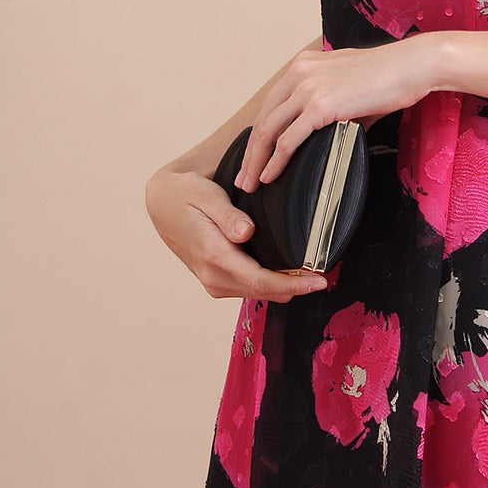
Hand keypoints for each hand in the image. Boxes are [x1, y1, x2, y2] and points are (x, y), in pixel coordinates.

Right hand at [146, 166, 324, 301]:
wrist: (162, 203)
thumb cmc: (186, 194)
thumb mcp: (206, 195)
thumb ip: (228, 215)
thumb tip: (246, 233)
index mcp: (213, 254)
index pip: (259, 279)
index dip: (292, 284)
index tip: (319, 281)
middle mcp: (212, 274)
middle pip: (263, 291)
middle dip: (295, 288)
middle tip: (325, 279)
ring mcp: (212, 281)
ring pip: (257, 293)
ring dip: (284, 289)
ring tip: (312, 277)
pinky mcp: (215, 280)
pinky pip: (248, 288)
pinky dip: (270, 285)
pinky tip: (289, 276)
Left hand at [238, 36, 444, 191]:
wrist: (413, 65)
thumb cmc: (392, 76)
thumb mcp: (352, 87)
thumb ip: (334, 107)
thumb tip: (332, 134)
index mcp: (303, 66)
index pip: (271, 105)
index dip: (259, 133)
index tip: (255, 155)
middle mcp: (299, 74)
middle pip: (263, 120)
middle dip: (250, 152)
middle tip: (243, 176)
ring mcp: (307, 89)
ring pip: (268, 132)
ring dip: (256, 161)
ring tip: (251, 182)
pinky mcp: (320, 106)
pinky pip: (288, 140)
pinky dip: (275, 160)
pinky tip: (270, 175)